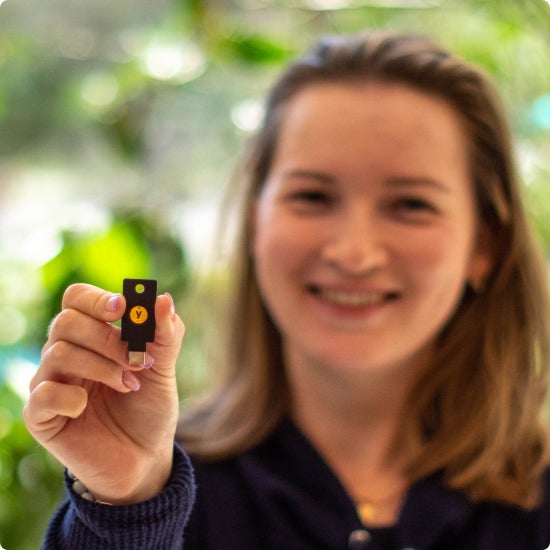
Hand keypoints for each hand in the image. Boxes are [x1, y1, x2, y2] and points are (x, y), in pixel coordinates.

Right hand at [23, 283, 184, 504]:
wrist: (145, 458)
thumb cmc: (149, 408)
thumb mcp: (163, 368)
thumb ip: (166, 335)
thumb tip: (164, 299)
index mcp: (91, 336)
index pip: (77, 299)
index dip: (97, 299)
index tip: (123, 308)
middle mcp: (66, 354)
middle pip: (67, 322)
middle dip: (108, 338)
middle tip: (137, 361)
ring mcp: (51, 383)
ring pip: (58, 353)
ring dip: (102, 367)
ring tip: (129, 385)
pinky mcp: (42, 417)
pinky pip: (44, 393)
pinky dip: (71, 397)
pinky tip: (88, 408)